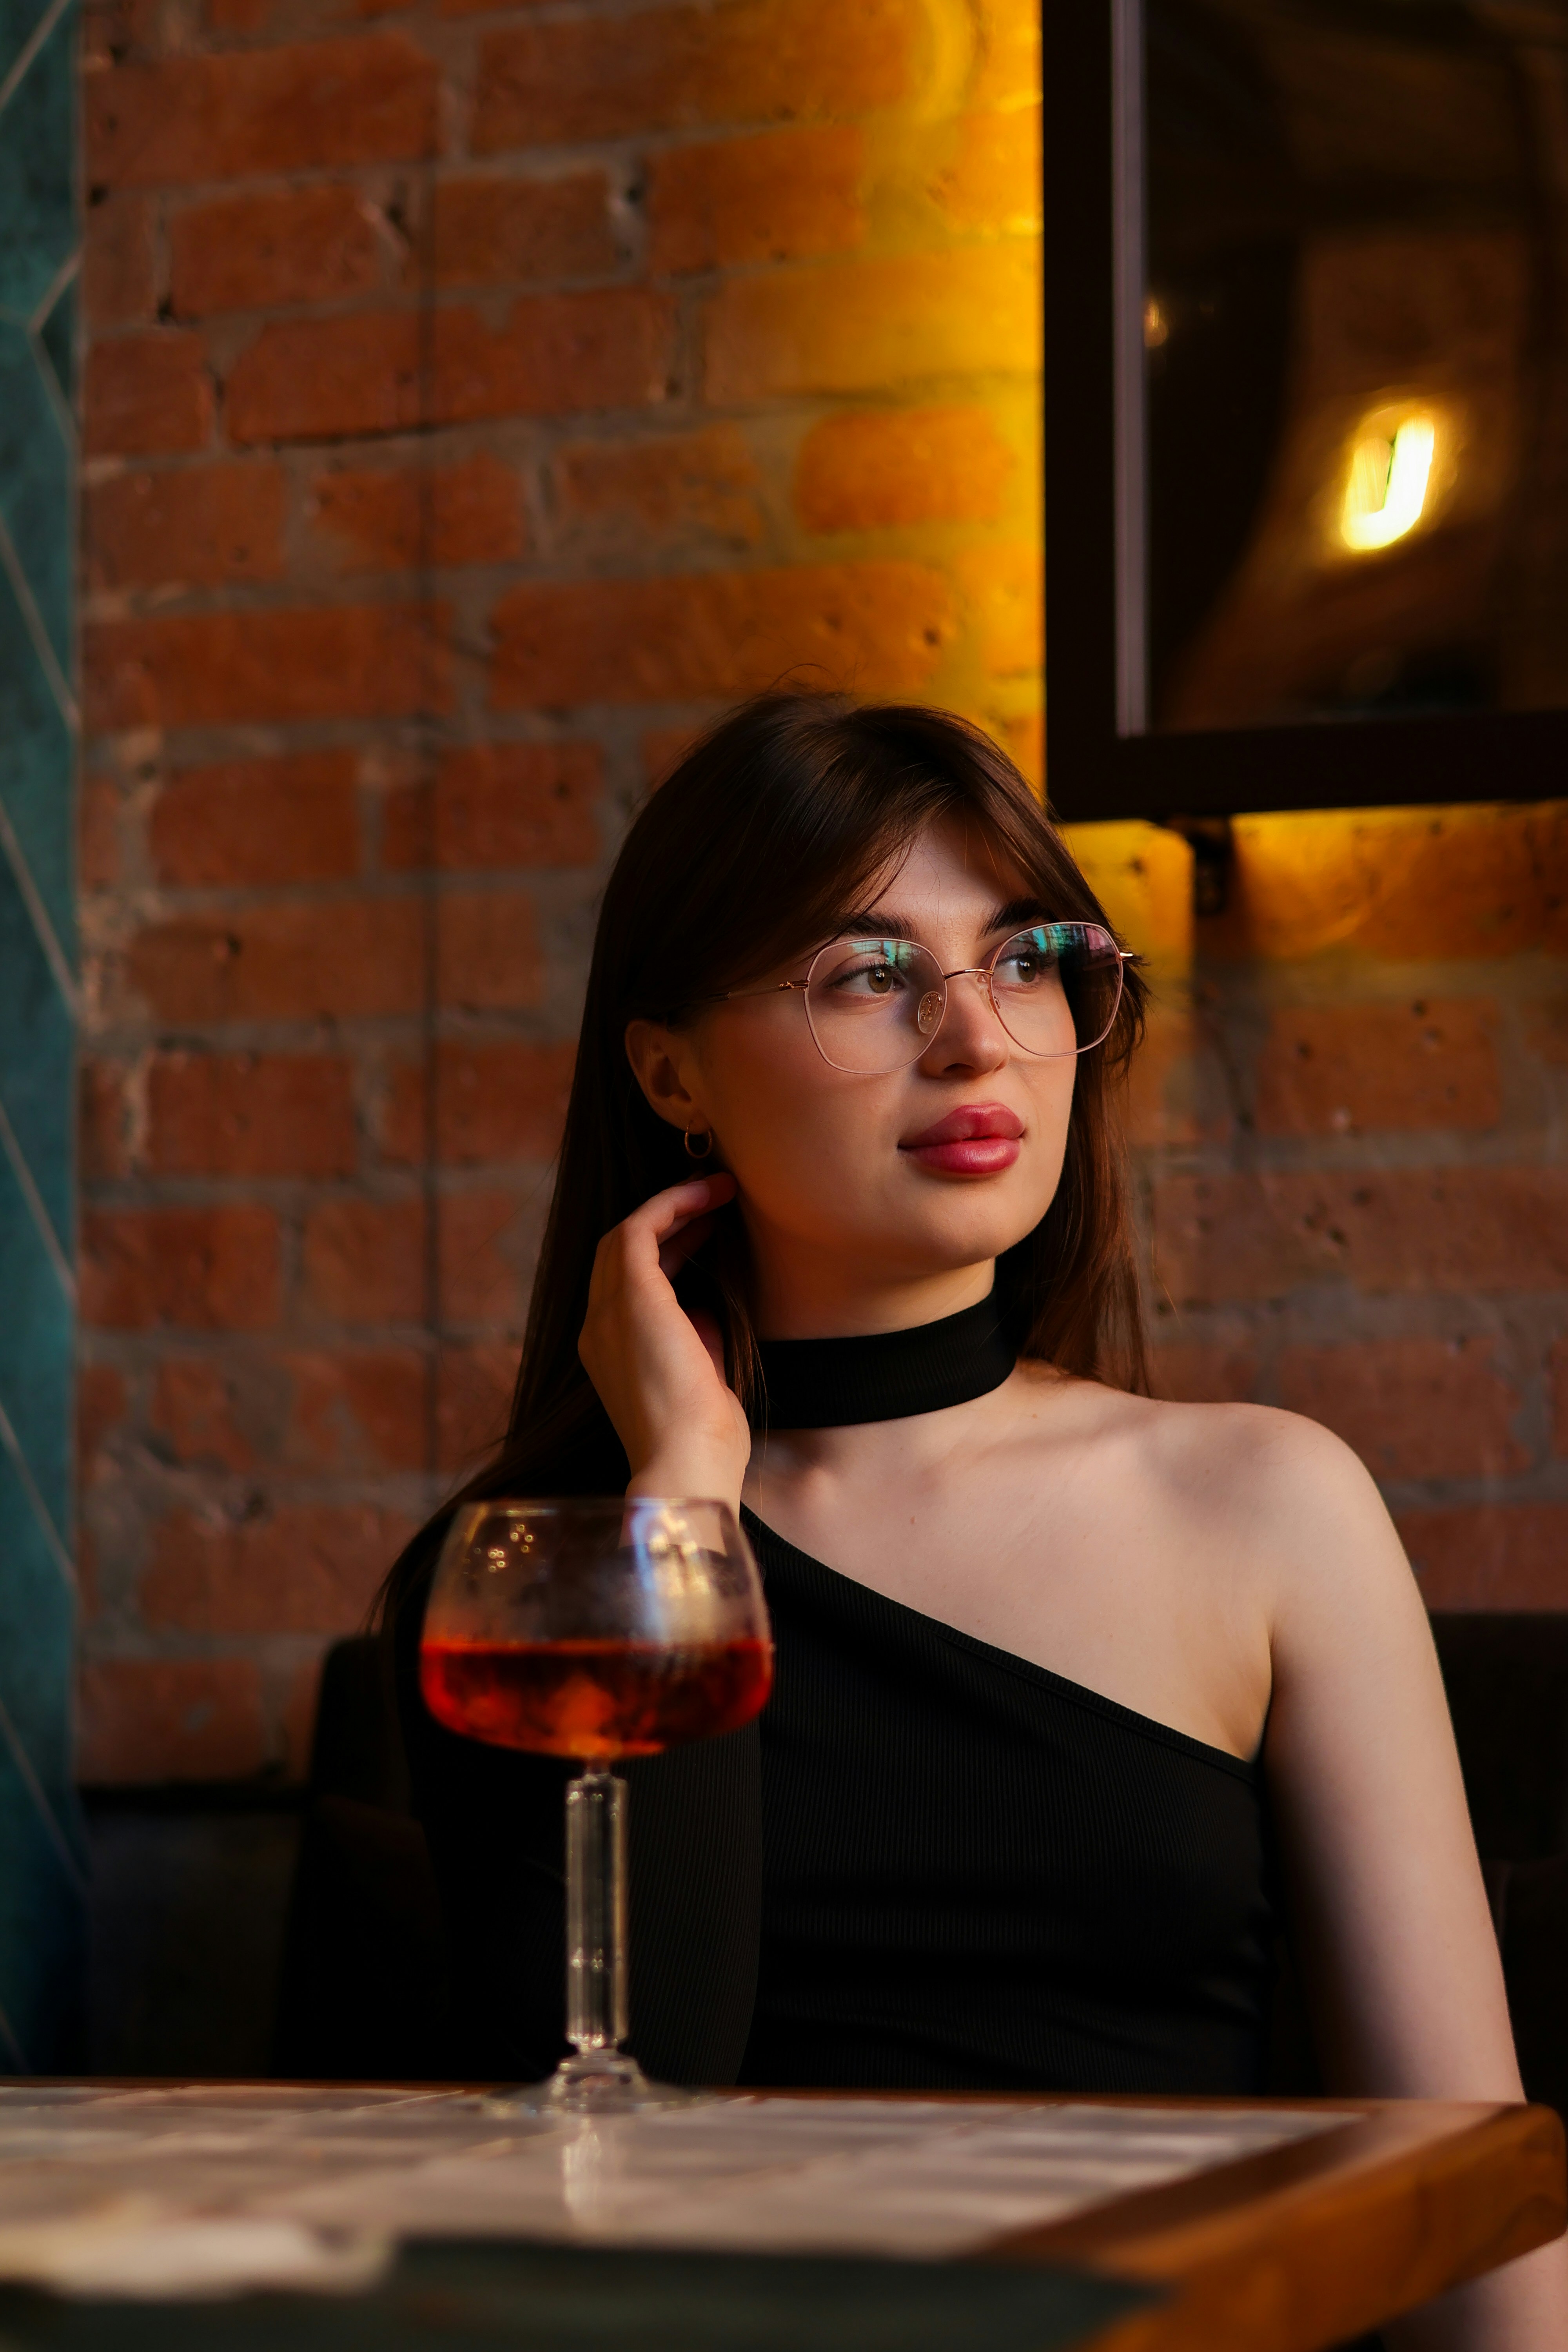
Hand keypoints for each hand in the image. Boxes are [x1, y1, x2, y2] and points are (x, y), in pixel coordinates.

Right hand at [578, 1174, 750, 1515]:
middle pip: (621, 1253)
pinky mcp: (628, 1301)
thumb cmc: (703, 1439)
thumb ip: (695, 1341)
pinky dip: (671, 1207)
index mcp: (611, 1353)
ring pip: (624, 1235)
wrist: (688, 1466)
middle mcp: (597, 1329)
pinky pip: (638, 1231)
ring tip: (721, 1190)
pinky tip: (707, 1198)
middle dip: (670, 1219)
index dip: (670, 1247)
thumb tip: (703, 1308)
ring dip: (673, 1205)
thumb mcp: (700, 1379)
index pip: (632, 1282)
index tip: (710, 1229)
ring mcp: (605, 1314)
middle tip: (719, 1201)